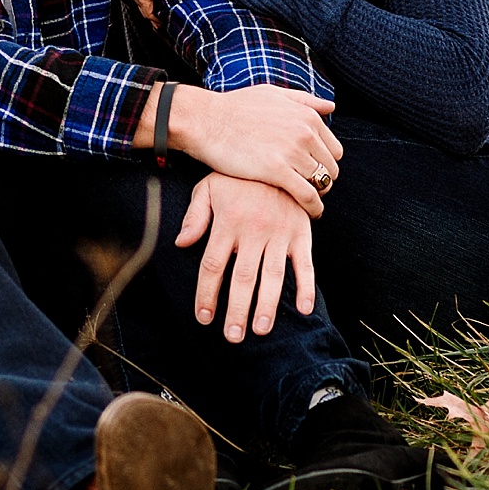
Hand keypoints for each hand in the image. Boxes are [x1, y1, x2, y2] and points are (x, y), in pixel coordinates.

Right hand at [163, 84, 342, 216]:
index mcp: (307, 116)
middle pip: (331, 168)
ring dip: (318, 195)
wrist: (206, 120)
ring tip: (306, 202)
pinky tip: (309, 213)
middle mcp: (305, 132)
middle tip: (309, 190)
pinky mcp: (277, 171)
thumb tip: (330, 106)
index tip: (313, 173)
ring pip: (322, 183)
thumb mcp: (274, 94)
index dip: (325, 164)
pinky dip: (313, 208)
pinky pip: (308, 196)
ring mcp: (293, 151)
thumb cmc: (235, 107)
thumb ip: (305, 101)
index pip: (334, 149)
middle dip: (323, 181)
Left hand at [176, 173, 316, 340]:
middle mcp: (253, 229)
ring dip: (267, 305)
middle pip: (242, 277)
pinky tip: (304, 309)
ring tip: (261, 330)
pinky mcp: (301, 231)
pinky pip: (305, 262)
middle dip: (237, 309)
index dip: (207, 293)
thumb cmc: (238, 176)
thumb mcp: (209, 187)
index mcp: (228, 221)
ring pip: (272, 275)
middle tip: (232, 336)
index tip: (204, 318)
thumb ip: (195, 215)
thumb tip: (181, 243)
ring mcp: (280, 232)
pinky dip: (307, 286)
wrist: (276, 152)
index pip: (213, 265)